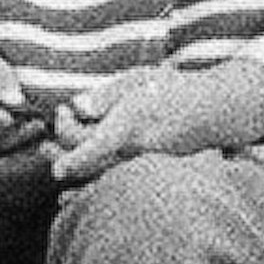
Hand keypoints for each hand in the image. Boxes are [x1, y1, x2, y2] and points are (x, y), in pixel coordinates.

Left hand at [46, 60, 263, 191]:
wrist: (216, 110)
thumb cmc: (174, 89)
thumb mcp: (138, 79)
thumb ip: (106, 95)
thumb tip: (77, 107)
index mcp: (132, 123)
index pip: (93, 148)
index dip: (69, 159)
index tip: (54, 162)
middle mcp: (138, 149)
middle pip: (90, 164)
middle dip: (63, 156)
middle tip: (48, 140)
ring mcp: (145, 164)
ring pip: (101, 176)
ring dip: (76, 169)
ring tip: (55, 159)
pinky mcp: (150, 172)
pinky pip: (115, 182)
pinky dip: (92, 183)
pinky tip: (74, 184)